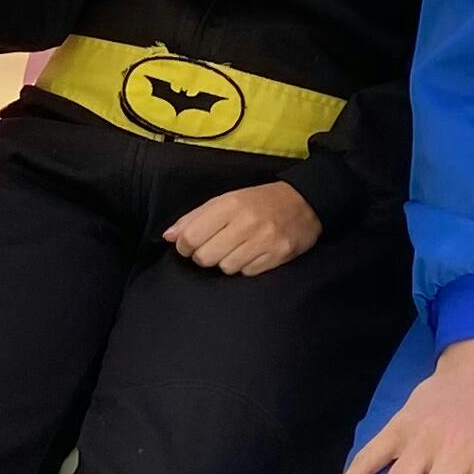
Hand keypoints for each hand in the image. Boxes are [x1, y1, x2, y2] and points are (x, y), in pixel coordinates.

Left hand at [165, 179, 318, 276]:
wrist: (305, 202)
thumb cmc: (259, 201)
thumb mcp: (226, 200)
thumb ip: (194, 217)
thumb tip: (168, 236)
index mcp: (229, 205)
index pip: (191, 237)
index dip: (184, 246)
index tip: (189, 244)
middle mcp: (246, 223)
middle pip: (206, 257)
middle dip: (204, 256)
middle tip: (213, 247)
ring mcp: (264, 241)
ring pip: (225, 268)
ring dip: (225, 262)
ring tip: (235, 249)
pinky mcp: (278, 256)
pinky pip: (247, 273)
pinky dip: (244, 267)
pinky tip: (251, 254)